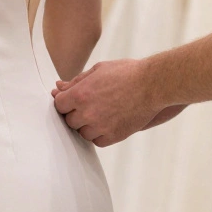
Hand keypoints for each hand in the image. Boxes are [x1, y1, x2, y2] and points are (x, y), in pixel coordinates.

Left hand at [52, 59, 167, 146]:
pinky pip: (97, 141)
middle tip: (90, 105)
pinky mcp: (114, 136)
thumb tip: (58, 87)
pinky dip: (99, 134)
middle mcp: (87, 112)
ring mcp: (100, 126)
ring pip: (82, 132)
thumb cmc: (126, 73)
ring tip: (101, 112)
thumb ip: (76, 81)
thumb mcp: (98, 70)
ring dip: (87, 125)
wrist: (153, 84)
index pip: (59, 105)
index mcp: (80, 94)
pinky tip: (106, 123)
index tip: (74, 99)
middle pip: (69, 120)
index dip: (65, 102)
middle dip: (76, 113)